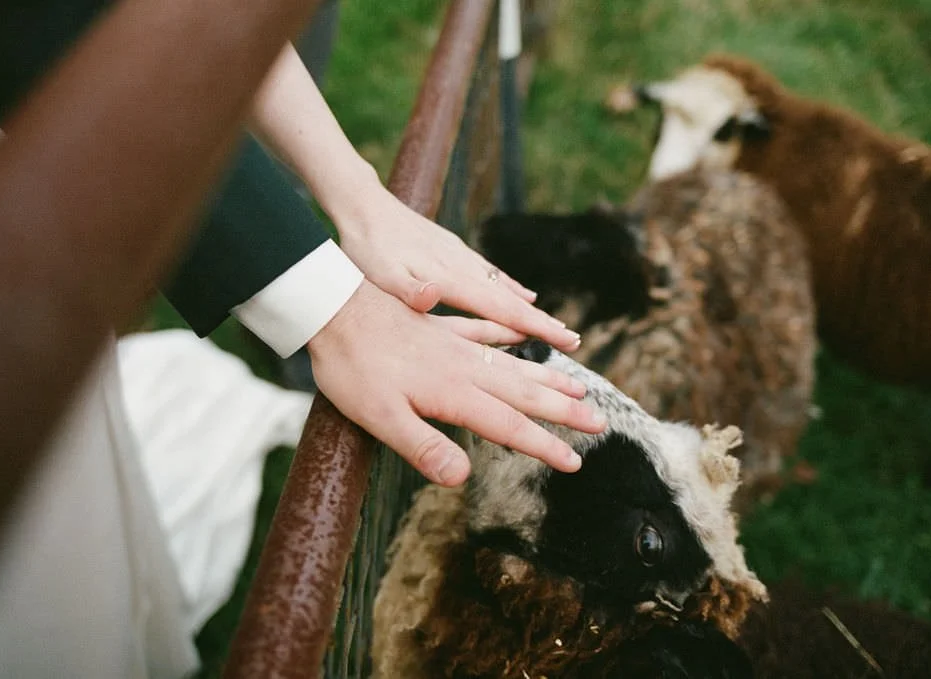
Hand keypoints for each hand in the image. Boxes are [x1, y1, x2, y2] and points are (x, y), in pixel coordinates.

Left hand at [306, 280, 605, 485]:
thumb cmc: (350, 367)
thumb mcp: (378, 418)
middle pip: (524, 392)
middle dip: (563, 410)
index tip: (575, 462)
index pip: (509, 425)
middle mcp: (463, 367)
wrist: (331, 308)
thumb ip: (421, 446)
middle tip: (599, 423)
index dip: (543, 446)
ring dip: (547, 376)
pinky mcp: (438, 326)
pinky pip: (482, 330)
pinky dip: (506, 335)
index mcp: (453, 392)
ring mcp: (453, 344)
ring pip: (512, 362)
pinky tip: (520, 335)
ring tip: (578, 384)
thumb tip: (462, 478)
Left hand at [334, 187, 581, 352]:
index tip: (564, 340)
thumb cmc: (366, 248)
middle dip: (543, 322)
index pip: (501, 308)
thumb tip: (435, 297)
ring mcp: (462, 257)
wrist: (363, 206)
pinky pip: (492, 274)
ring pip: (505, 287)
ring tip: (557, 327)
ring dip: (531, 309)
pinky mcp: (455, 251)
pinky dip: (512, 287)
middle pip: (511, 300)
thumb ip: (406, 289)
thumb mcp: (377, 275)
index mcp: (450, 278)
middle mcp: (463, 266)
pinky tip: (525, 295)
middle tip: (574, 343)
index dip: (534, 326)